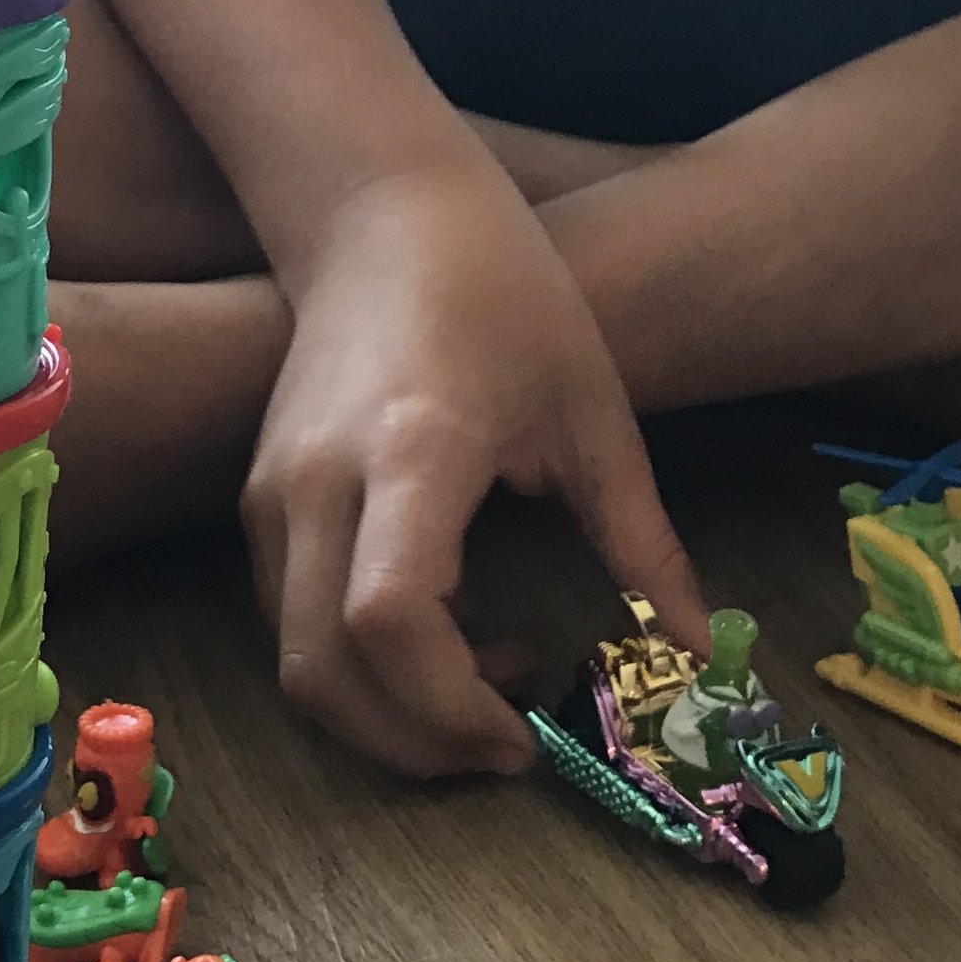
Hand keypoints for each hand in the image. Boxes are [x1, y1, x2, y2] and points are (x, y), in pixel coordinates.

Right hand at [241, 163, 706, 779]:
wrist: (383, 211)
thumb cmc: (505, 292)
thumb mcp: (595, 415)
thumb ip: (644, 544)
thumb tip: (701, 651)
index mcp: (410, 451)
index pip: (391, 619)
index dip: (451, 707)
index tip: (529, 732)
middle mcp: (317, 482)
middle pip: (324, 670)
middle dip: (415, 744)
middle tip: (511, 750)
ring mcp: (271, 495)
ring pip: (296, 661)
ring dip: (388, 710)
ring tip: (496, 679)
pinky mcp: (258, 502)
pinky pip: (291, 622)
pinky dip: (362, 665)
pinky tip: (452, 630)